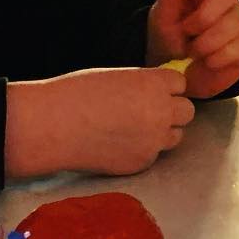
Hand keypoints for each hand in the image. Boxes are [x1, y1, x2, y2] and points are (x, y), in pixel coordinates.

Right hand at [5, 66, 193, 179]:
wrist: (51, 126)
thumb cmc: (76, 94)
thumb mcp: (118, 76)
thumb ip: (144, 84)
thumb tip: (159, 92)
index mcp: (154, 84)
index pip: (180, 84)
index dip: (165, 87)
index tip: (151, 91)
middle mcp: (161, 112)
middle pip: (187, 111)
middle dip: (171, 110)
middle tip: (147, 111)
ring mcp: (154, 140)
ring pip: (175, 136)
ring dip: (161, 132)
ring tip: (131, 129)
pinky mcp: (142, 162)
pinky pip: (154, 155)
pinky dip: (142, 150)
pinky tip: (118, 144)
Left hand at [145, 0, 238, 97]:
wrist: (178, 73)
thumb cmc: (171, 37)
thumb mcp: (161, 18)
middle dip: (203, 16)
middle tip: (187, 31)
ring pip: (232, 24)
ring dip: (206, 42)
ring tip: (193, 51)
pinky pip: (237, 48)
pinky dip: (215, 58)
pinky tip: (207, 60)